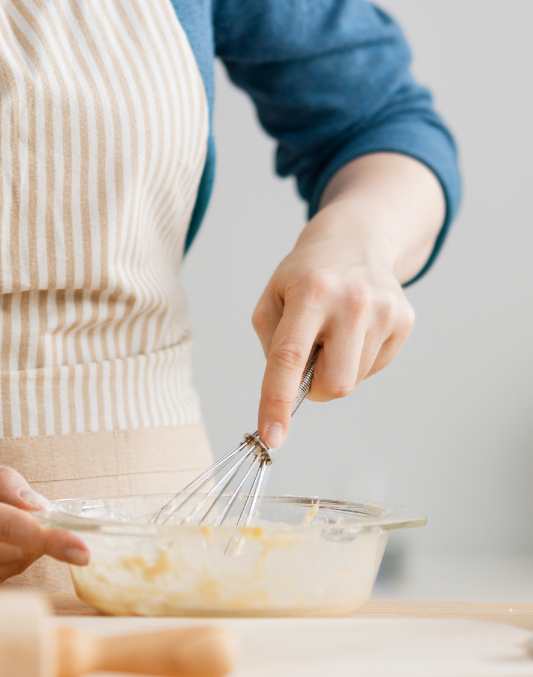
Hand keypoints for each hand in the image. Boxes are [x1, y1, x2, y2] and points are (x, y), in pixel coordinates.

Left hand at [250, 154, 441, 447]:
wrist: (353, 240)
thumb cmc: (304, 275)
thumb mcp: (272, 297)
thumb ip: (273, 345)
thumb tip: (291, 391)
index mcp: (310, 292)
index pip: (289, 357)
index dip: (277, 401)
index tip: (271, 437)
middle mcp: (352, 301)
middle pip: (335, 383)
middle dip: (316, 387)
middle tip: (309, 359)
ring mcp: (384, 311)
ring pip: (355, 379)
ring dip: (336, 368)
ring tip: (332, 331)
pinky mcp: (405, 320)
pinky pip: (376, 367)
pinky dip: (358, 359)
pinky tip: (354, 329)